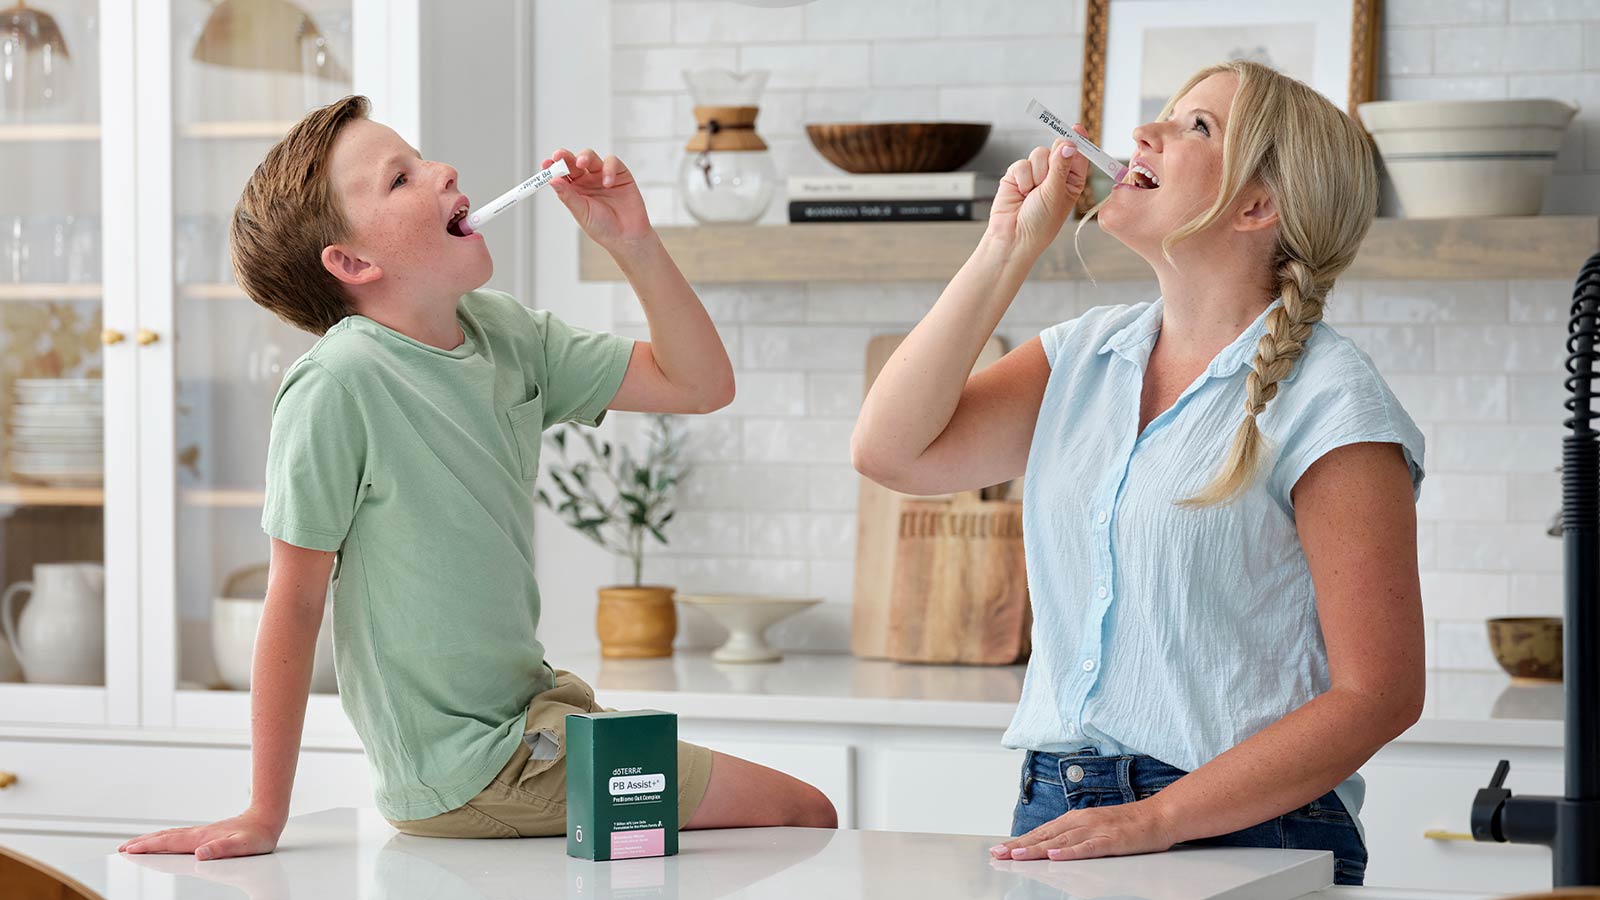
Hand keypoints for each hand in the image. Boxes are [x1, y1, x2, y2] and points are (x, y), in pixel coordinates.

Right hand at [119, 808, 283, 859]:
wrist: (268, 818)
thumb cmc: (257, 835)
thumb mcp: (242, 845)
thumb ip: (221, 849)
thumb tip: (200, 854)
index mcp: (201, 838)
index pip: (169, 843)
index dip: (148, 847)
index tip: (129, 850)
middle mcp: (198, 834)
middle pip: (164, 838)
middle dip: (142, 843)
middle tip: (121, 848)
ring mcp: (201, 832)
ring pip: (170, 836)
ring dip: (150, 840)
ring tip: (133, 844)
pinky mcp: (206, 834)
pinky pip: (179, 837)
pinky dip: (164, 839)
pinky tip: (163, 841)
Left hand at [546, 147, 653, 250]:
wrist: (627, 236)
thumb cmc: (603, 228)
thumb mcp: (581, 213)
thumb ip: (568, 196)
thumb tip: (552, 181)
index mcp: (575, 190)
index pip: (561, 174)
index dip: (552, 167)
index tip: (545, 164)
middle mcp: (587, 181)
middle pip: (573, 162)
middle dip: (566, 157)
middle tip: (560, 156)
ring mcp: (602, 175)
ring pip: (590, 157)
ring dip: (584, 156)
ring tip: (582, 163)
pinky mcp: (620, 174)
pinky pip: (612, 162)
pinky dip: (609, 168)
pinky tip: (608, 182)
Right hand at [986, 132, 1090, 257]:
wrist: (1013, 237)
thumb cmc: (1041, 223)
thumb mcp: (1056, 193)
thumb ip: (1061, 166)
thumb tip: (1069, 143)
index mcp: (1072, 182)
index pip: (1078, 155)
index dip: (1078, 141)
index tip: (1077, 128)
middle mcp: (1055, 176)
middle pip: (1058, 148)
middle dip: (1054, 158)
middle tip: (1051, 172)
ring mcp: (1036, 174)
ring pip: (1039, 154)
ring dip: (1037, 173)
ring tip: (1032, 193)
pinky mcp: (1017, 175)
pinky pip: (1022, 163)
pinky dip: (1022, 178)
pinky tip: (1021, 193)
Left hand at [987, 798, 1177, 860]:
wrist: (1158, 816)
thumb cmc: (1126, 824)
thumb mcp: (1094, 827)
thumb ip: (1073, 835)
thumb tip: (1050, 846)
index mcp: (1076, 818)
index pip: (1042, 831)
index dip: (1021, 840)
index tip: (1001, 849)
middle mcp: (1082, 821)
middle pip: (1046, 835)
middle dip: (1021, 845)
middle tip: (999, 854)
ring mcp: (1096, 830)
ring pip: (1061, 841)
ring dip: (1037, 849)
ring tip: (1018, 856)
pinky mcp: (1111, 840)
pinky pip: (1088, 848)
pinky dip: (1070, 852)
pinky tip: (1056, 855)